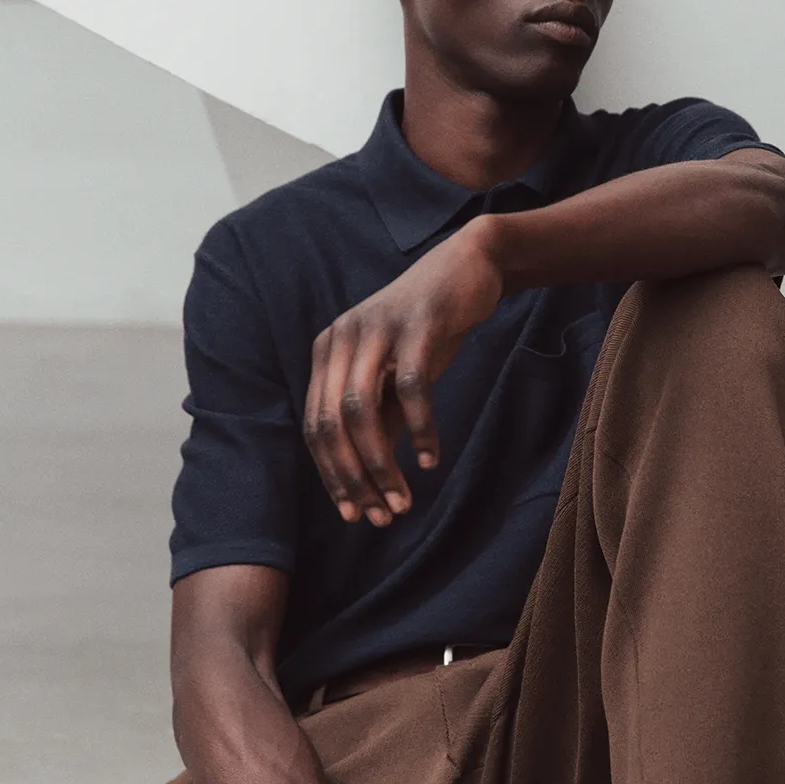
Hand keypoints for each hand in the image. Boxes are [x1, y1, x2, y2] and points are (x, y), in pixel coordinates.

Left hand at [304, 219, 503, 525]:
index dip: (332, 475)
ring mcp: (376, 329)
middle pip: (332, 423)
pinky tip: (431, 459)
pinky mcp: (416, 324)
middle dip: (354, 478)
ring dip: (382, 464)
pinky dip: (420, 429)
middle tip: (381, 516)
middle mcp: (342, 339)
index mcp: (328, 352)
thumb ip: (380, 419)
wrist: (468, 266)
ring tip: (403, 501)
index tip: (354, 513)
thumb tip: (370, 480)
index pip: (316, 426)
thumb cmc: (429, 327)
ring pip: (363, 411)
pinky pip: (411, 387)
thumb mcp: (396, 376)